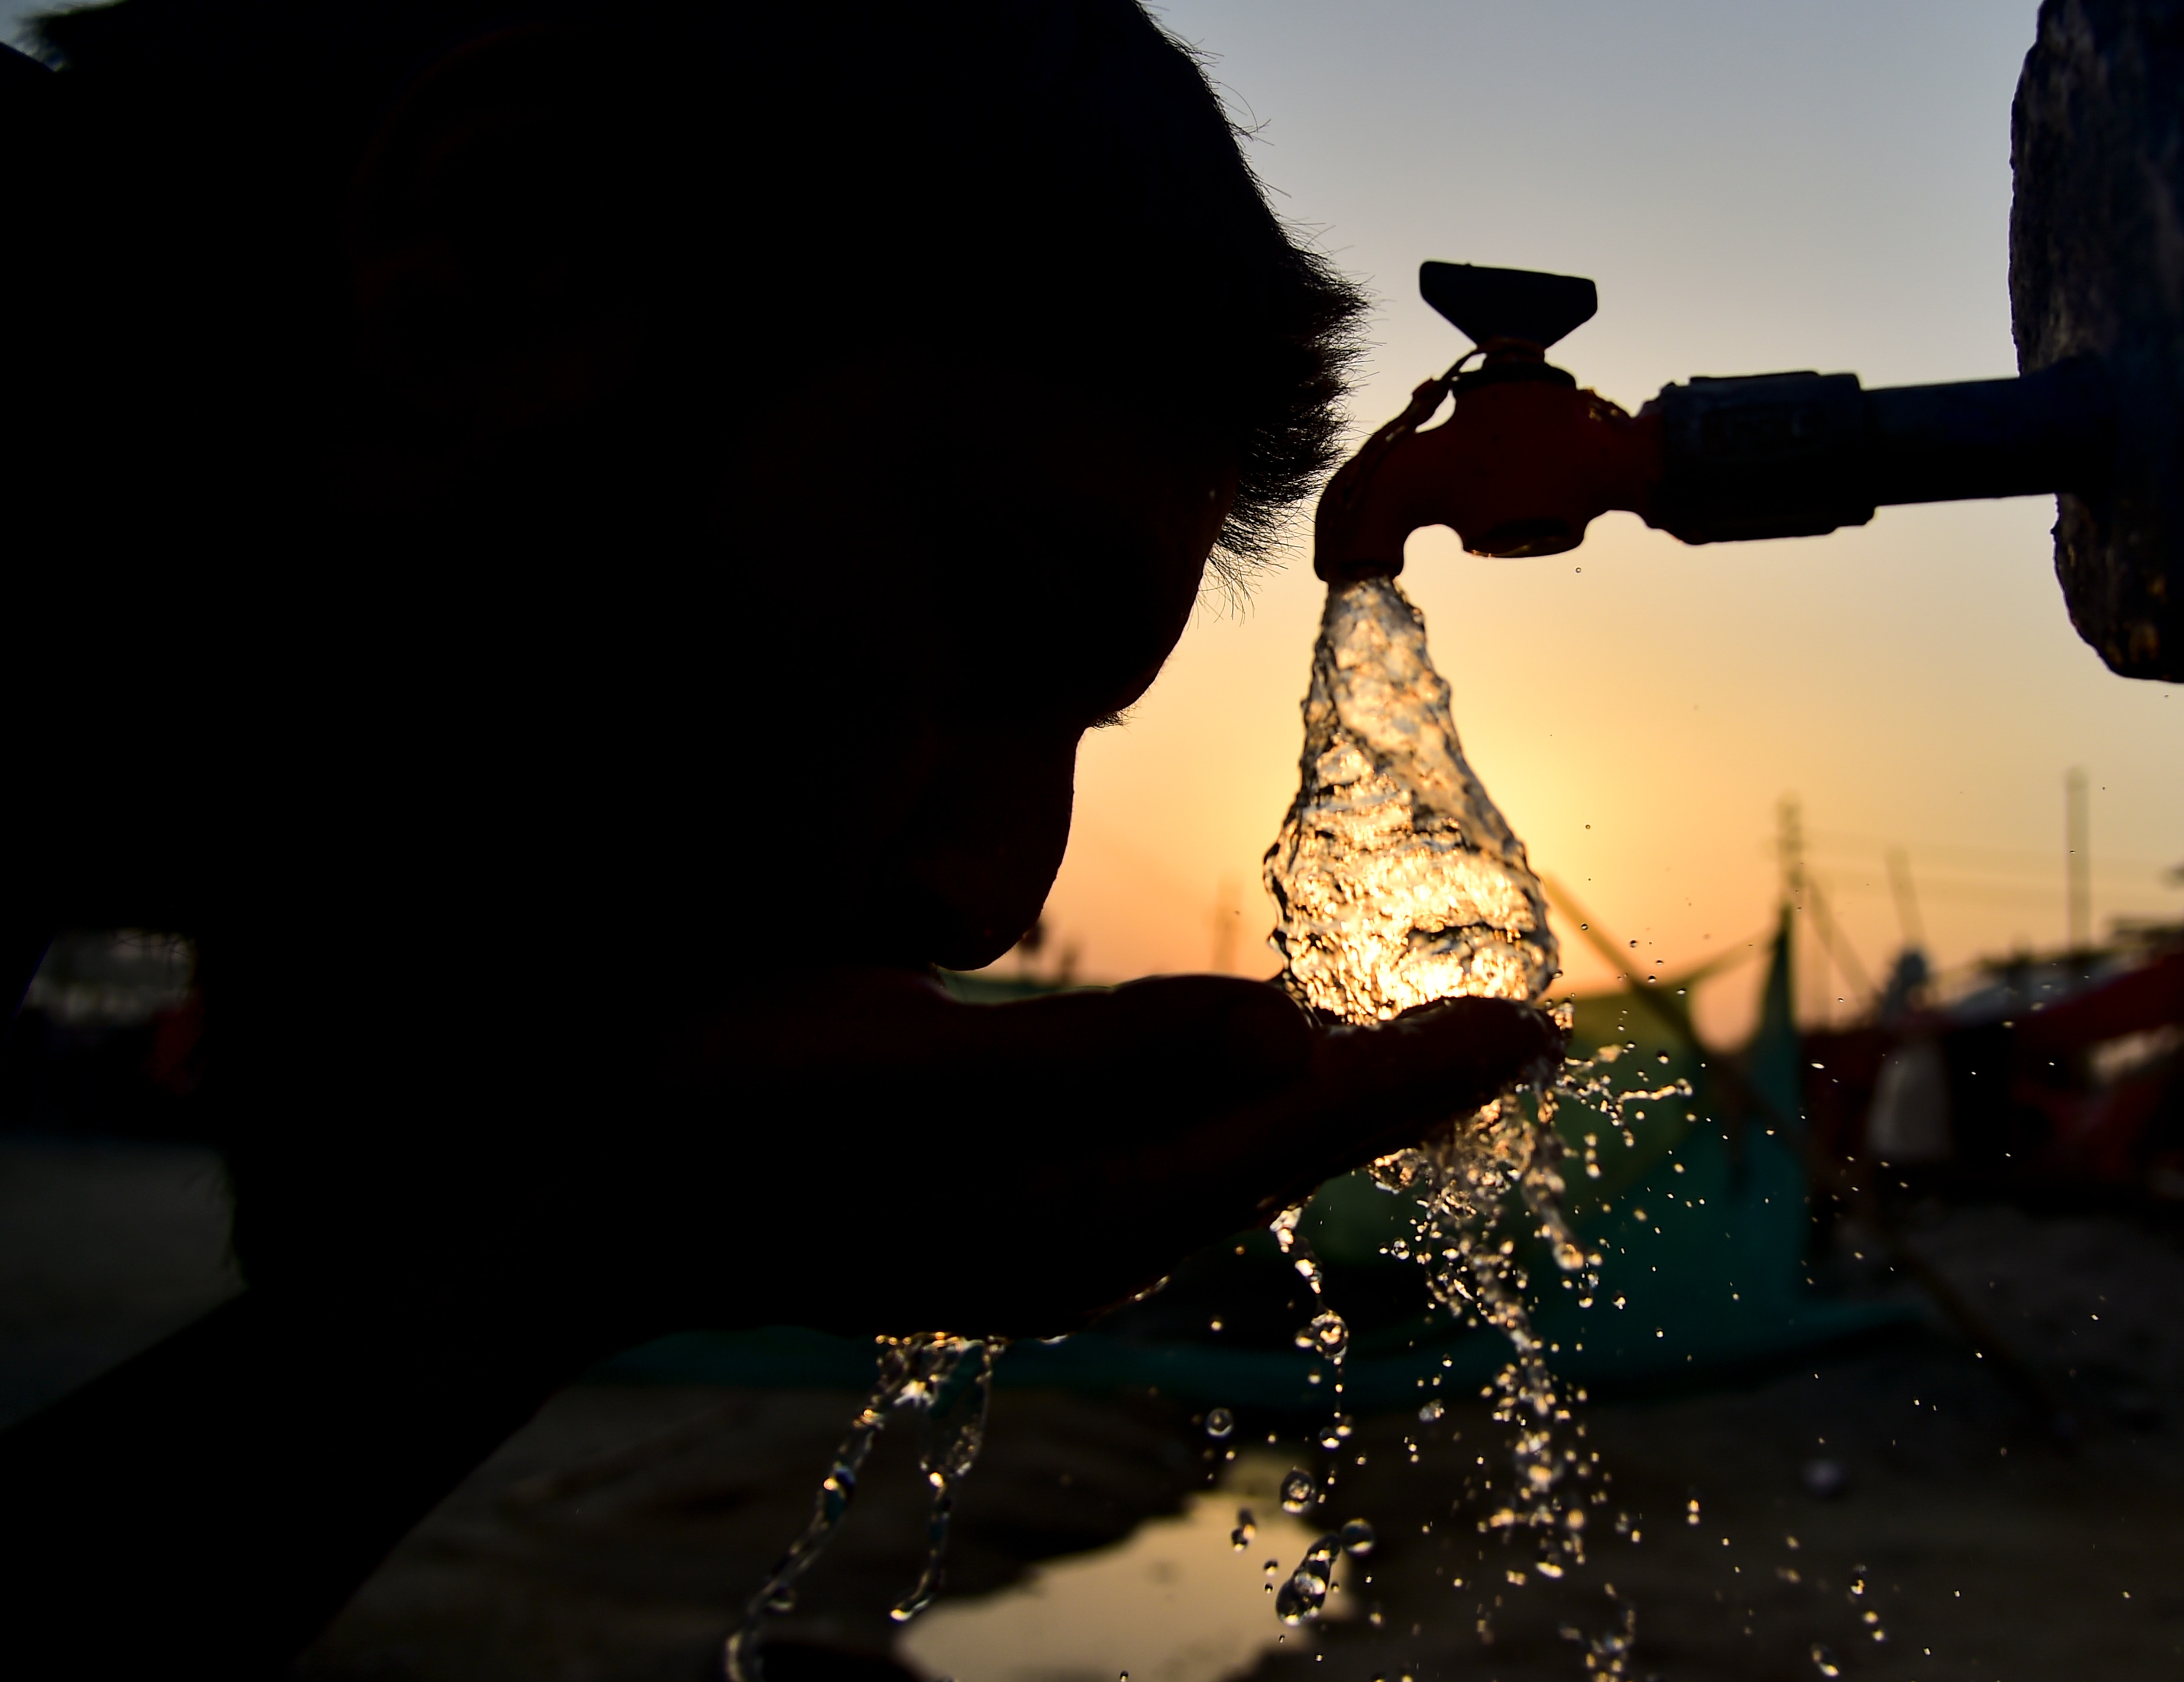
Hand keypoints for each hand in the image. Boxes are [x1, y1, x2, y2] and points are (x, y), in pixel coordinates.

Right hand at [602, 970, 1557, 1344]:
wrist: (564, 1184)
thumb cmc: (715, 1111)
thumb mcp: (896, 1067)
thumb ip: (1093, 1055)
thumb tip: (1287, 1028)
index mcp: (1065, 1216)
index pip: (1288, 1137)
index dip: (1414, 1080)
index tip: (1535, 1027)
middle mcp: (1067, 1240)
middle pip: (1277, 1159)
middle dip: (1397, 1096)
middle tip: (1515, 1034)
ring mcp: (1026, 1229)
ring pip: (1224, 1158)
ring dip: (1327, 1100)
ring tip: (1423, 1050)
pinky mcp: (987, 1198)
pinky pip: (1159, 1150)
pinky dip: (1235, 1101)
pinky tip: (1253, 1068)